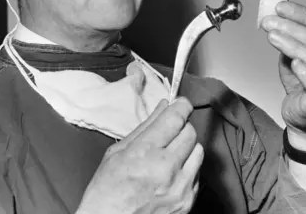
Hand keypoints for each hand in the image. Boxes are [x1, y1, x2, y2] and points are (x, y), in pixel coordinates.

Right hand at [76, 97, 203, 213]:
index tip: (181, 103)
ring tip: (169, 153)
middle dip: (181, 126)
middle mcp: (166, 169)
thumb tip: (163, 106)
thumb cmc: (106, 192)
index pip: (176, 118)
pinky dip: (188, 167)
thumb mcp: (116, 153)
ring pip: (198, 150)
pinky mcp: (187, 201)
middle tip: (169, 130)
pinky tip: (171, 172)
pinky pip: (197, 172)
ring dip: (186, 146)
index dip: (181, 106)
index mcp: (145, 153)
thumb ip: (145, 127)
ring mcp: (180, 187)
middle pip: (190, 132)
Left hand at [261, 1, 305, 134]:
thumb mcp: (293, 54)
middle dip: (293, 28)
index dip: (302, 14)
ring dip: (295, 46)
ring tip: (273, 37)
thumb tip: (275, 15)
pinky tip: (293, 63)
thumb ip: (289, 36)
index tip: (280, 7)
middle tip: (270, 22)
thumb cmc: (301, 81)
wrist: (304, 116)